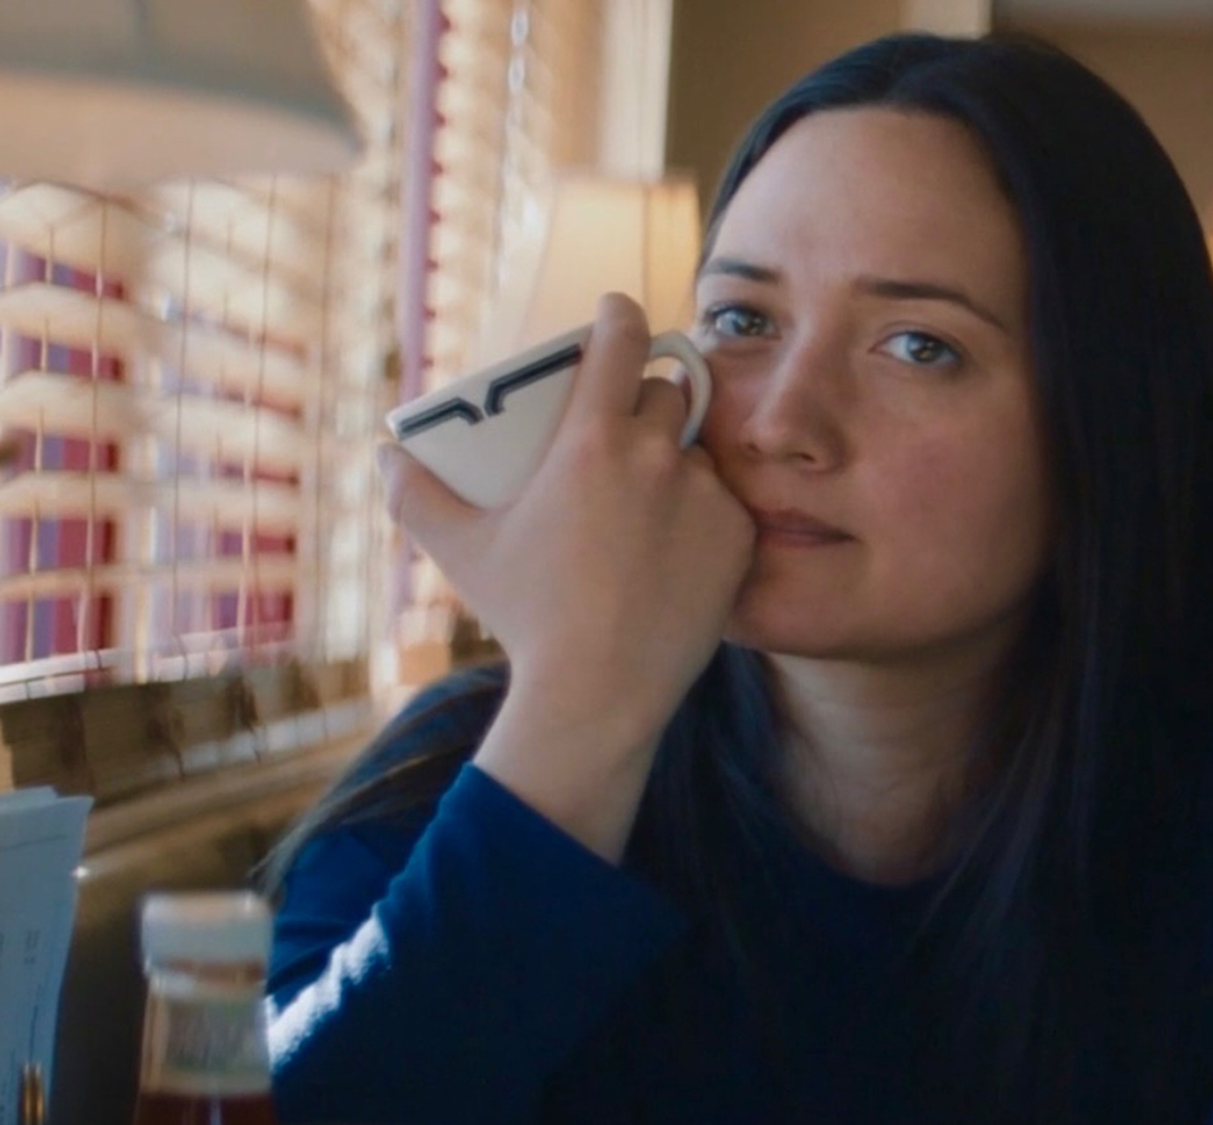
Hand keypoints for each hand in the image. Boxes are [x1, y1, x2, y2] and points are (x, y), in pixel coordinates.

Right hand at [379, 294, 752, 852]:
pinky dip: (703, 513)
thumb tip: (387, 457)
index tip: (616, 312)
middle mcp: (657, 455)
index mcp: (591, 440)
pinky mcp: (737, 536)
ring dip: (677, 458)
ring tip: (648, 500)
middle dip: (647, 395)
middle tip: (625, 426)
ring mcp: (704, 495)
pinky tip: (676, 545)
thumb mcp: (459, 550)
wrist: (598, 692)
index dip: (619, 314)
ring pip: (696, 451)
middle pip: (665, 391)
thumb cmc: (526, 616)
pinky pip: (724, 503)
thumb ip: (415, 495)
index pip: (619, 340)